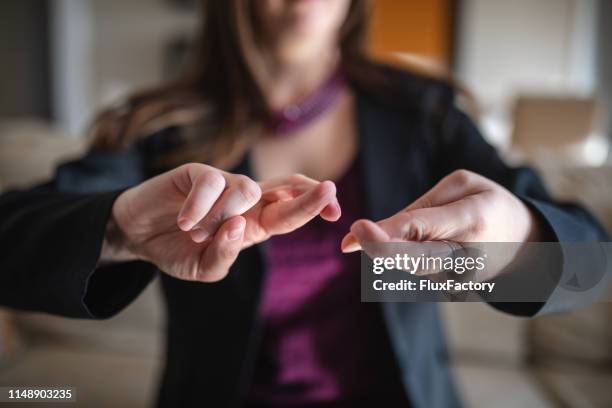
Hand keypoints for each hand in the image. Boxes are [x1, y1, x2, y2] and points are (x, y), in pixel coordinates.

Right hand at [108, 164, 339, 281]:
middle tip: (328, 190)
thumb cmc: (177, 250)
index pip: (289, 212)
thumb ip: (225, 255)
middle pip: (284, 188)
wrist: (137, 235)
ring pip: (246, 188)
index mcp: (253, 224)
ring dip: (222, 216)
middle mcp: (244, 201)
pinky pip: (210, 183)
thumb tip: (239, 228)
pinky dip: (199, 207)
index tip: (335, 209)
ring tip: (194, 233)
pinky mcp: (197, 173)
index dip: (312, 206)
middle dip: (307, 191)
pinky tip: (183, 222)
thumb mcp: (204, 268)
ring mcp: (221, 183)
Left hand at [340, 170, 539, 276]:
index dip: (388, 231)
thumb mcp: (463, 186)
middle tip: (349, 240)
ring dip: (382, 252)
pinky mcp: (450, 287)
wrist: (522, 242)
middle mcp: (466, 257)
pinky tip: (379, 243)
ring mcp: (460, 278)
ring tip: (356, 238)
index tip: (357, 227)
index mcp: (474, 222)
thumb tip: (382, 229)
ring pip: (411, 267)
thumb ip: (423, 207)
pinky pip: (416, 269)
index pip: (424, 229)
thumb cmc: (488, 204)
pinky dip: (396, 256)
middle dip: (381, 249)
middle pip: (416, 259)